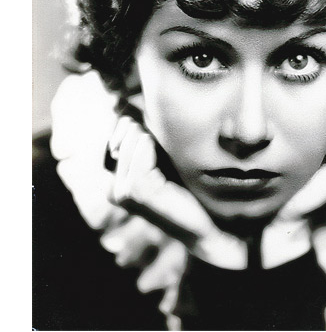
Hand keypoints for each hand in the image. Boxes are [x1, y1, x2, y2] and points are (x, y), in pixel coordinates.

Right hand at [107, 115, 247, 269]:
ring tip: (172, 152)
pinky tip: (166, 154)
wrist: (207, 225)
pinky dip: (154, 146)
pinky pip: (141, 152)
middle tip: (171, 147)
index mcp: (116, 180)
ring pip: (132, 140)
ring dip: (154, 137)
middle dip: (148, 129)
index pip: (116, 132)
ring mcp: (121, 192)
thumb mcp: (165, 161)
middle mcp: (113, 187)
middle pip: (123, 133)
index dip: (139, 122)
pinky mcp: (136, 192)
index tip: (161, 133)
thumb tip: (134, 106)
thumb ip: (147, 139)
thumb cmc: (190, 190)